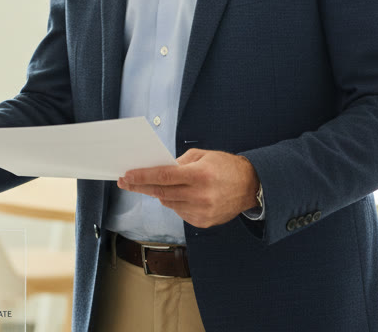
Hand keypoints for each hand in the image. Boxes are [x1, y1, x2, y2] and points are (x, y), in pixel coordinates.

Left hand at [117, 148, 258, 227]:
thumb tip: (158, 170)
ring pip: (168, 204)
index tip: (127, 176)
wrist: (251, 187)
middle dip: (141, 186)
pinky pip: (179, 212)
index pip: (163, 176)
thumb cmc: (226, 167)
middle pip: (161, 192)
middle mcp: (200, 195)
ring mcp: (202, 211)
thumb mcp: (202, 155)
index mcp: (199, 175)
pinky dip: (175, 203)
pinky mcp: (204, 222)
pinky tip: (180, 195)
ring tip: (157, 186)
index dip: (142, 177)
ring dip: (160, 194)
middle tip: (126, 182)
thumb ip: (179, 162)